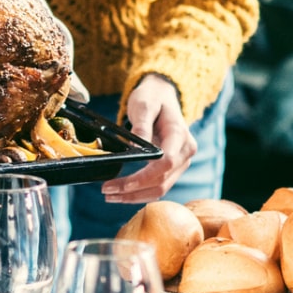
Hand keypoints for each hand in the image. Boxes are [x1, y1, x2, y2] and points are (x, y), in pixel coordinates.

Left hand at [101, 74, 197, 202]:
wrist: (163, 96)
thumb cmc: (153, 98)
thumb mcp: (144, 104)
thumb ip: (142, 124)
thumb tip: (136, 146)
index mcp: (180, 135)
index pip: (165, 163)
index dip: (143, 177)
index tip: (121, 184)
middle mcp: (185, 152)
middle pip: (162, 181)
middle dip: (133, 191)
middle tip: (107, 191)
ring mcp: (181, 162)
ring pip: (161, 189)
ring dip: (135, 196)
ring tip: (110, 196)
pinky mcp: (173, 168)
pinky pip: (159, 186)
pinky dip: (140, 193)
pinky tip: (122, 194)